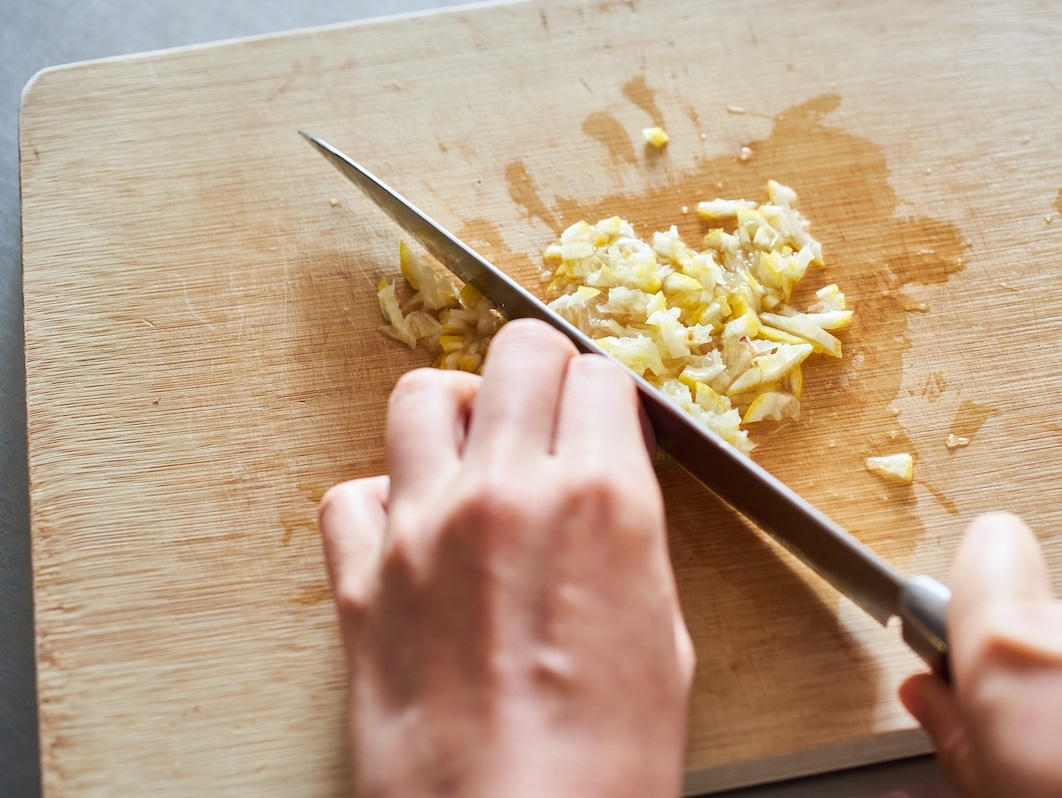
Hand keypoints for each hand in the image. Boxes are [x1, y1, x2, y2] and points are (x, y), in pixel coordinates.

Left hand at [320, 319, 694, 796]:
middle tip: (547, 405)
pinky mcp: (359, 582)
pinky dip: (382, 498)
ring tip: (474, 448)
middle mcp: (506, 493)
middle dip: (541, 366)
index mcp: (600, 500)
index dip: (606, 393)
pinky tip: (413, 530)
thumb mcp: (662, 628)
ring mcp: (422, 530)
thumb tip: (605, 491)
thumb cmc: (605, 760)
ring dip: (457, 408)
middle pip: (516, 352)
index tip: (601, 415)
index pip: (599, 376)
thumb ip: (625, 534)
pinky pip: (352, 494)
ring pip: (421, 395)